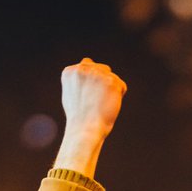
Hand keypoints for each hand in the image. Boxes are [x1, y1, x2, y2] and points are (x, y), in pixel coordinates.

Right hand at [53, 58, 125, 178]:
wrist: (85, 129)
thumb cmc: (78, 117)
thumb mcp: (71, 94)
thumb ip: (79, 78)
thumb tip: (87, 61)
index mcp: (70, 71)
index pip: (88, 65)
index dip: (91, 82)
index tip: (88, 96)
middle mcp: (82, 68)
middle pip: (102, 69)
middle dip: (103, 83)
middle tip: (96, 102)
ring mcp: (97, 74)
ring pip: (112, 78)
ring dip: (110, 90)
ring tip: (100, 104)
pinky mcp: (111, 81)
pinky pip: (121, 86)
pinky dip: (118, 97)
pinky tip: (108, 105)